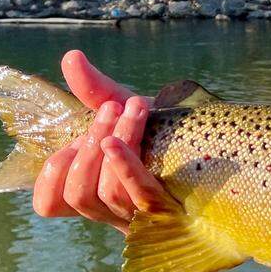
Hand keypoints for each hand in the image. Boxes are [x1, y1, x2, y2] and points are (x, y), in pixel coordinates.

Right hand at [31, 50, 166, 232]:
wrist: (221, 143)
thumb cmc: (165, 131)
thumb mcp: (126, 110)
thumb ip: (96, 89)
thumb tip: (70, 56)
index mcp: (95, 191)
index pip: (50, 204)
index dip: (51, 176)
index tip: (73, 141)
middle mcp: (113, 211)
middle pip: (78, 194)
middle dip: (87, 148)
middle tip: (110, 109)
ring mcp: (141, 215)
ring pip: (106, 193)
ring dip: (110, 144)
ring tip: (130, 109)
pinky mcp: (169, 208)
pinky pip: (138, 194)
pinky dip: (124, 166)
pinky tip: (119, 142)